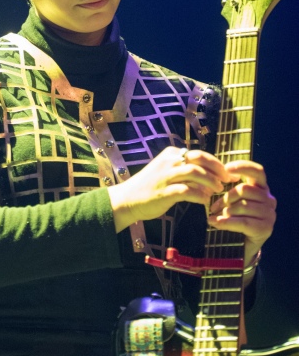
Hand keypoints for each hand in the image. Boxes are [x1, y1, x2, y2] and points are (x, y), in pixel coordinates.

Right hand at [108, 146, 228, 232]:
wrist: (128, 199)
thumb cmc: (151, 186)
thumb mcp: (167, 171)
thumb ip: (185, 170)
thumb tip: (210, 175)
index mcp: (171, 154)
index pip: (199, 154)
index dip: (216, 163)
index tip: (227, 173)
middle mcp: (169, 162)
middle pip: (199, 159)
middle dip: (217, 169)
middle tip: (227, 180)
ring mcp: (165, 176)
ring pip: (194, 173)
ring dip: (210, 182)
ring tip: (219, 190)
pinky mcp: (164, 192)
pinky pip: (187, 191)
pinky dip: (199, 196)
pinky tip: (205, 201)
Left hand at [207, 160, 276, 263]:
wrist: (242, 246)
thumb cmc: (235, 218)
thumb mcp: (233, 200)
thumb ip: (229, 189)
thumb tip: (213, 179)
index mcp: (261, 187)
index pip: (257, 171)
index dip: (242, 167)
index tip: (226, 169)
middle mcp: (268, 199)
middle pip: (244, 190)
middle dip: (225, 197)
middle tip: (212, 207)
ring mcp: (269, 214)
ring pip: (242, 206)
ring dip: (224, 211)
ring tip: (213, 217)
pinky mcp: (266, 229)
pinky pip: (243, 222)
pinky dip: (226, 222)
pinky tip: (215, 223)